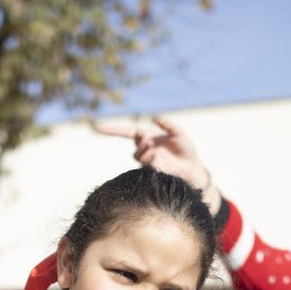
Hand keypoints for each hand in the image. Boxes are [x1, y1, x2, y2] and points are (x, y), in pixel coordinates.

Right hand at [94, 116, 219, 212]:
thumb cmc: (185, 149)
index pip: (126, 132)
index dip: (112, 130)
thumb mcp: (179, 133)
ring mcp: (147, 161)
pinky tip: (159, 159)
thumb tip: (156, 117)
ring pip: (138, 155)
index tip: (98, 128)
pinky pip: (147, 165)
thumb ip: (169, 125)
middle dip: (140, 140)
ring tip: (155, 151)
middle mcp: (145, 149)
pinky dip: (152, 161)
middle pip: (135, 143)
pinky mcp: (151, 171)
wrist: (192, 167)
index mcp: (148, 137)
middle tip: (150, 141)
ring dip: (145, 151)